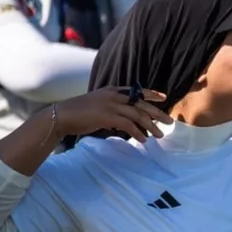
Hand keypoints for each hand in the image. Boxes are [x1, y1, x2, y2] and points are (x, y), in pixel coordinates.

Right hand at [53, 86, 172, 142]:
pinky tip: (143, 140)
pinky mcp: (107, 116)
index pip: (136, 91)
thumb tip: (124, 122)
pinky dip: (137, 133)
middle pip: (141, 103)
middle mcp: (113, 95)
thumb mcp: (98, 105)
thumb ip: (112, 110)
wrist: (61, 116)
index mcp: (112, 90)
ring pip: (137, 115)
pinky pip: (128, 125)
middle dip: (157, 113)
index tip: (163, 97)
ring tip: (159, 135)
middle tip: (169, 121)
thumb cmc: (78, 114)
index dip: (151, 94)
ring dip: (150, 126)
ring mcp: (111, 105)